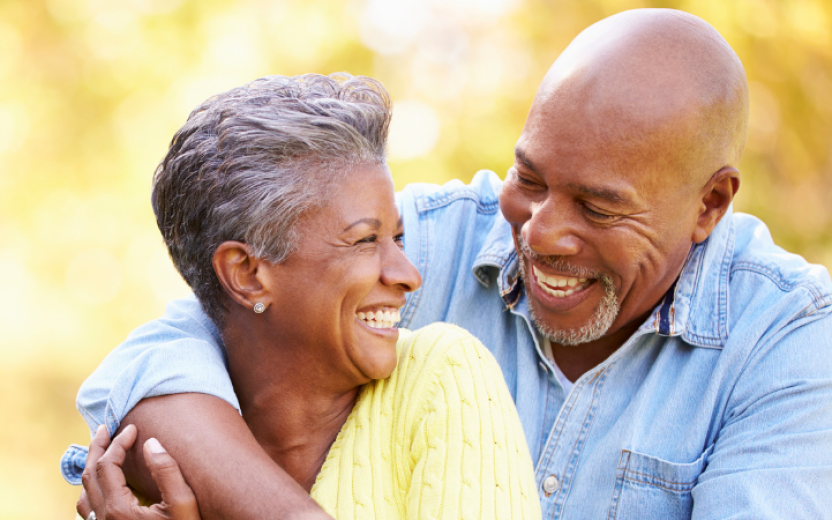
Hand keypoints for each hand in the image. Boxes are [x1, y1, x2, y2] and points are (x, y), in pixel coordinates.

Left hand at [77, 424, 200, 519]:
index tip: (133, 428)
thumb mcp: (183, 505)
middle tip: (105, 427)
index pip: (107, 465)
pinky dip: (92, 488)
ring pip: (84, 493)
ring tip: (102, 450)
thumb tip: (150, 442)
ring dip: (92, 467)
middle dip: (97, 447)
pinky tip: (104, 483)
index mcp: (118, 510)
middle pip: (89, 475)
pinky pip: (89, 509)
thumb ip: (167, 471)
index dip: (118, 442)